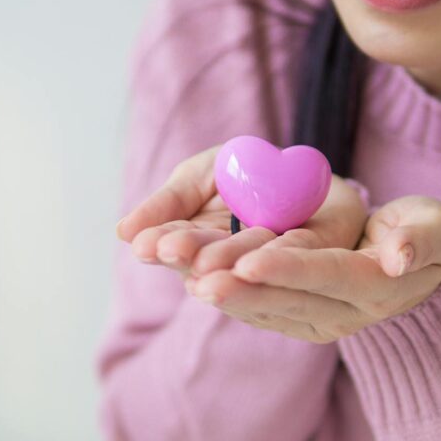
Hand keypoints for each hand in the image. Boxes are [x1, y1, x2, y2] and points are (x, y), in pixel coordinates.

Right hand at [115, 144, 368, 281]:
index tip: (145, 245)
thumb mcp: (201, 176)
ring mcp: (274, 266)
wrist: (308, 173)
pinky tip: (266, 258)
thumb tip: (122, 232)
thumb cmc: (246, 175)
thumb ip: (168, 203)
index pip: (176, 248)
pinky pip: (300, 254)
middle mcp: (234, 264)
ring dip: (229, 264)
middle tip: (172, 249)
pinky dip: (282, 257)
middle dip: (191, 254)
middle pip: (210, 263)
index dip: (162, 246)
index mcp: (201, 247)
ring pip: (251, 266)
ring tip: (208, 266)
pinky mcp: (318, 256)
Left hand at [186, 195, 440, 343]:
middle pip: (285, 299)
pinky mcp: (295, 322)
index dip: (289, 268)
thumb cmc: (423, 237)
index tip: (249, 259)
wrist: (411, 278)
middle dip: (240, 288)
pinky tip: (191, 280)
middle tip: (198, 275)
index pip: (328, 276)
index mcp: (373, 286)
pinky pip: (256, 310)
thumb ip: (421, 238)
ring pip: (263, 308)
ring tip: (184, 277)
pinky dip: (225, 295)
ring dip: (223, 294)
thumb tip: (399, 257)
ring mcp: (315, 323)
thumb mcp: (433, 228)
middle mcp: (342, 315)